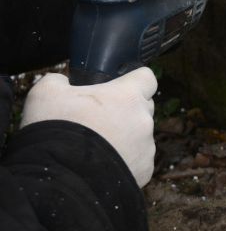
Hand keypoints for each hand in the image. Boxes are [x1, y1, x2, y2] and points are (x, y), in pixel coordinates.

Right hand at [20, 68, 156, 186]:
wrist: (59, 180)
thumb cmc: (56, 131)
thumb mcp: (45, 94)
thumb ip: (59, 81)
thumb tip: (62, 82)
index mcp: (128, 96)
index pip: (146, 78)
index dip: (132, 81)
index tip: (116, 88)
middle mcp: (143, 119)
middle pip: (142, 108)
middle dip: (125, 111)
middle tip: (98, 120)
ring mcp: (146, 147)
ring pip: (139, 136)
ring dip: (124, 138)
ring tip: (95, 148)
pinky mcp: (144, 171)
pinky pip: (137, 161)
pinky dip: (124, 162)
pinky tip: (100, 167)